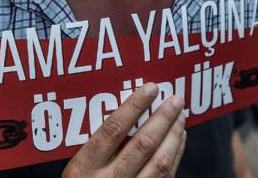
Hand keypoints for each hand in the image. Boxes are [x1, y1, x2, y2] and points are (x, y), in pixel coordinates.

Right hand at [63, 83, 186, 177]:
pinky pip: (166, 177)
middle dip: (163, 118)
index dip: (134, 106)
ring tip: (181, 115)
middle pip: (142, 145)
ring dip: (174, 135)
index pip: (112, 130)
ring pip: (159, 163)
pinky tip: (179, 138)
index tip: (151, 88)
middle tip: (176, 98)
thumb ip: (97, 145)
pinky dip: (176, 154)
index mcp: (84, 168)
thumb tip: (129, 109)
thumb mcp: (77, 169)